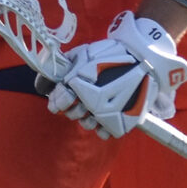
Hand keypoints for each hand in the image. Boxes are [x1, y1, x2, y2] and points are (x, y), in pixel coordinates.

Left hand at [46, 12, 186, 138]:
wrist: (145, 58)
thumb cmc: (110, 54)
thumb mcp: (81, 54)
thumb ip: (59, 69)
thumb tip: (42, 86)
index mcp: (78, 84)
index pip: (59, 102)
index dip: (58, 101)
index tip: (63, 99)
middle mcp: (90, 101)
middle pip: (73, 114)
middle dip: (74, 107)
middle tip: (83, 99)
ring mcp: (107, 113)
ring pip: (87, 125)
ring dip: (89, 117)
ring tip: (96, 107)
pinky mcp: (122, 122)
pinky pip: (105, 133)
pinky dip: (104, 126)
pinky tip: (108, 115)